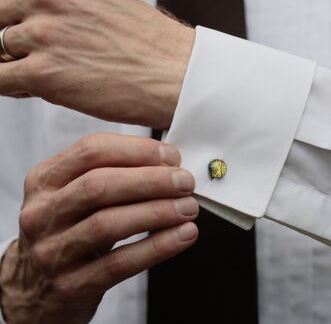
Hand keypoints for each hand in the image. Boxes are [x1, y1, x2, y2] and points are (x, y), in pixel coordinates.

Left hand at [0, 0, 194, 128]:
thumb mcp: (106, 3)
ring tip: (36, 77)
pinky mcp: (44, 73)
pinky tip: (27, 91)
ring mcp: (43, 34)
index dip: (4, 5)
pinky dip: (6, 86)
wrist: (177, 76)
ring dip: (10, 64)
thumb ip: (69, 3)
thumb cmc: (152, 48)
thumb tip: (44, 18)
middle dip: (8, 39)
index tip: (9, 22)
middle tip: (28, 57)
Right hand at [0, 134, 197, 323]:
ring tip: (189, 207)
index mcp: (45, 180)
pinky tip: (183, 235)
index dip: (137, 150)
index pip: (92, 150)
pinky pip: (119, 263)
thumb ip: (112, 174)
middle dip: (151, 180)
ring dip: (158, 212)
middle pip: (100, 185)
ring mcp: (51, 251)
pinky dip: (156, 247)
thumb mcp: (75, 195)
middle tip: (185, 182)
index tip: (172, 156)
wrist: (37, 285)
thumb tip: (167, 163)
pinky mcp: (69, 285)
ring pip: (108, 223)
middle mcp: (42, 212)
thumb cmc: (69, 228)